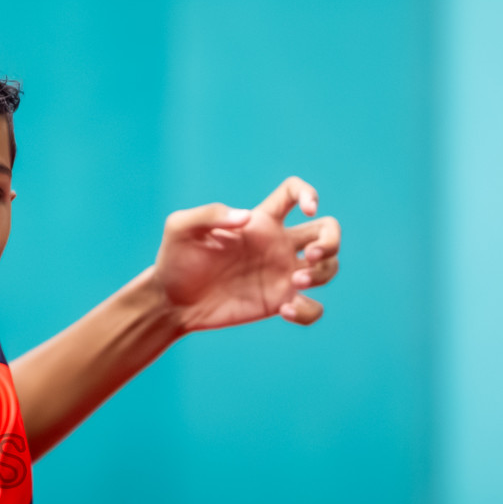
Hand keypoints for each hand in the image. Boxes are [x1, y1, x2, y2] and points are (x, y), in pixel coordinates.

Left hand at [153, 176, 340, 332]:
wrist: (170, 301)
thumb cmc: (174, 260)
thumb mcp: (180, 228)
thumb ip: (210, 214)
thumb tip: (246, 218)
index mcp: (260, 221)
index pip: (294, 193)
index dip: (309, 193)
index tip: (307, 209)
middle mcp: (276, 245)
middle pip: (328, 229)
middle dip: (332, 240)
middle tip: (310, 255)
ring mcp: (280, 275)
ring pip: (329, 267)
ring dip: (323, 273)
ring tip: (294, 282)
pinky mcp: (278, 303)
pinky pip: (313, 307)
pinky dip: (308, 310)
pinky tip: (283, 310)